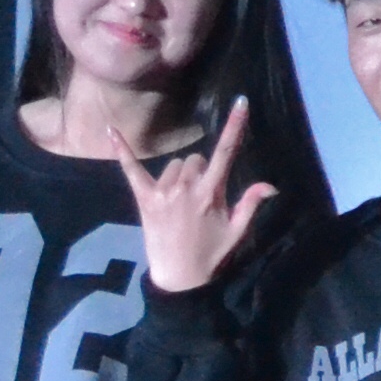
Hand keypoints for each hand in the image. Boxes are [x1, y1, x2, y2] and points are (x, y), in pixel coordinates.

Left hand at [117, 99, 280, 295]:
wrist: (179, 277)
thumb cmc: (211, 254)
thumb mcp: (237, 231)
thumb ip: (251, 203)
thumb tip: (270, 185)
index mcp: (210, 193)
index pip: (226, 152)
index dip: (235, 126)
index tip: (240, 102)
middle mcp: (185, 187)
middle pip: (196, 159)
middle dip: (202, 170)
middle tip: (202, 196)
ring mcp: (162, 191)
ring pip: (175, 165)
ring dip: (180, 175)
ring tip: (182, 201)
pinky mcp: (143, 198)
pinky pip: (130, 169)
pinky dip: (121, 149)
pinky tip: (110, 130)